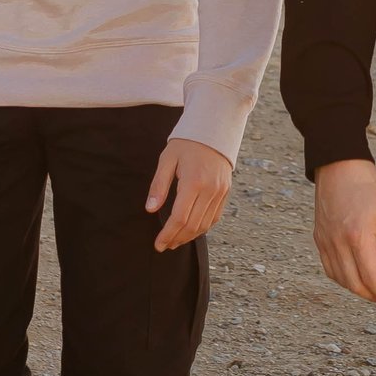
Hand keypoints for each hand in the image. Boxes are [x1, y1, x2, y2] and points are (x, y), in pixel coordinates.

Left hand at [146, 133, 231, 253]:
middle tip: (164, 245)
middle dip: (177, 239)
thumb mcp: (167, 159)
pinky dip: (203, 228)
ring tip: (175, 241)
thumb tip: (150, 209)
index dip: (168, 234)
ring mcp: (220, 192)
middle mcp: (210, 189)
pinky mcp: (225, 192)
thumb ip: (158, 185)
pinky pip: (215, 217)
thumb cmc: (186, 143)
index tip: (158, 244)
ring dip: (189, 236)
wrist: (213, 130)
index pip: (179, 217)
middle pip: (193, 225)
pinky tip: (191, 231)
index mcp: (193, 181)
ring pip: (205, 224)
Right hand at [313, 157, 375, 310]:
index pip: (371, 278)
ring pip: (339, 278)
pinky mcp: (319, 238)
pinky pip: (329, 267)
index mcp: (358, 237)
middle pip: (354, 283)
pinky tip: (354, 276)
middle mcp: (337, 243)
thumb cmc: (367, 185)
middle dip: (372, 296)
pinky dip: (342, 278)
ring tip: (374, 290)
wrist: (338, 165)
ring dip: (357, 289)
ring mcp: (325, 241)